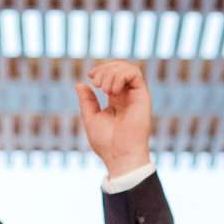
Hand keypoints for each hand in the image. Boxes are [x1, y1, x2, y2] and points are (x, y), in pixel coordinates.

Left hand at [76, 59, 153, 175]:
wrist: (120, 155)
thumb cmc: (106, 143)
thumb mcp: (90, 118)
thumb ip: (87, 101)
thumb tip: (80, 84)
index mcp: (116, 101)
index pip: (112, 74)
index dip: (101, 70)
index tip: (91, 76)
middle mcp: (127, 97)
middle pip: (119, 68)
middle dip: (105, 69)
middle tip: (97, 83)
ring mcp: (136, 96)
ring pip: (128, 68)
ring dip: (112, 72)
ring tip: (104, 89)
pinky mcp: (143, 97)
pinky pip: (135, 73)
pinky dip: (120, 76)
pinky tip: (112, 91)